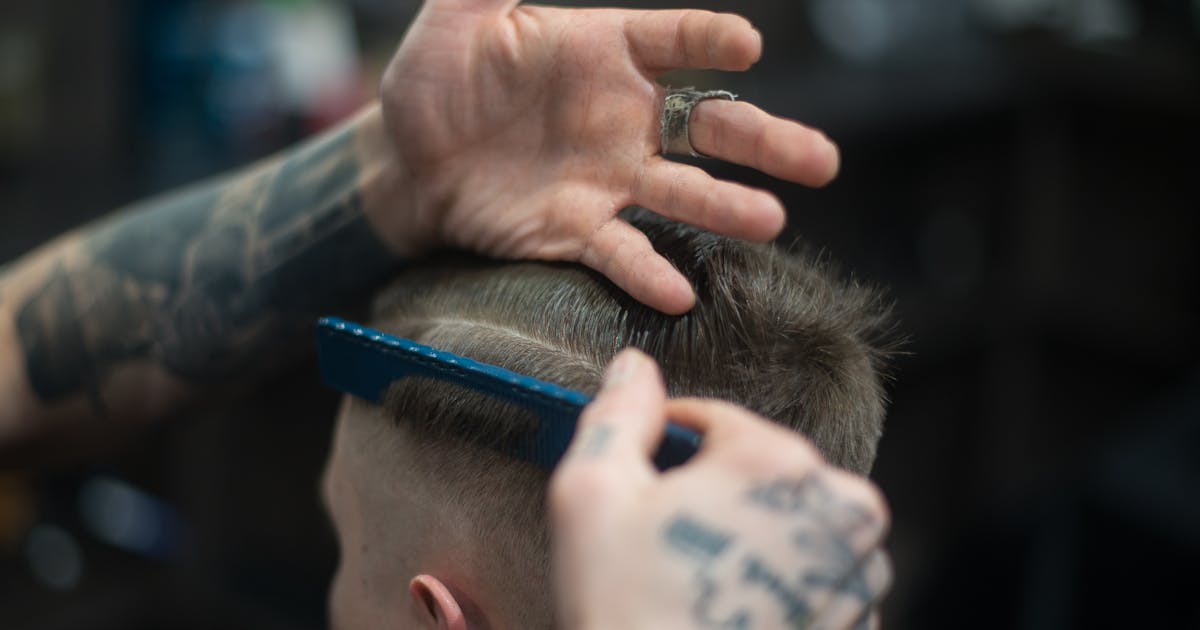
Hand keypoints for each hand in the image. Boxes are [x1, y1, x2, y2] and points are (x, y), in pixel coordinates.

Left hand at [378, 1, 839, 313]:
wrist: (405, 161)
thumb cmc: (435, 79)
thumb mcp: (460, 14)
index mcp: (606, 51)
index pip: (675, 40)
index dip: (709, 40)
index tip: (746, 45)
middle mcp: (623, 118)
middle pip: (709, 128)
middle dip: (765, 142)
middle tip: (821, 161)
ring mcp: (607, 179)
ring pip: (682, 194)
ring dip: (727, 209)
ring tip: (771, 222)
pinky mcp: (578, 231)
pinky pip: (621, 253)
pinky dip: (648, 274)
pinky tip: (680, 294)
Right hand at [550, 349, 890, 629]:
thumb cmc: (627, 610)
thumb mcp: (592, 496)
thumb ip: (615, 415)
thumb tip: (633, 365)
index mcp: (779, 461)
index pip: (716, 419)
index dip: (667, 446)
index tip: (642, 486)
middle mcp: (840, 508)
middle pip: (761, 471)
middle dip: (713, 495)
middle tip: (665, 546)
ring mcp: (859, 572)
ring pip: (791, 522)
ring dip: (749, 537)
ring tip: (697, 584)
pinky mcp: (861, 620)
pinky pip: (814, 575)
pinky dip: (776, 582)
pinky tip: (727, 612)